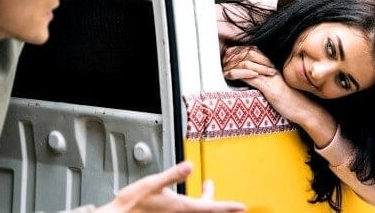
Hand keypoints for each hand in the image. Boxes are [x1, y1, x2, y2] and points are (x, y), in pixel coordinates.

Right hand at [95, 161, 245, 212]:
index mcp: (181, 207)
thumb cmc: (133, 204)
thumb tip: (190, 166)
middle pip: (206, 209)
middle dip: (214, 199)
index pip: (211, 207)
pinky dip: (193, 206)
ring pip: (197, 211)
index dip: (228, 206)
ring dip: (204, 203)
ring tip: (204, 190)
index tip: (241, 206)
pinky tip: (185, 200)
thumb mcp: (153, 183)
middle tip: (213, 186)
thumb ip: (173, 175)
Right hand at [222, 46, 276, 79]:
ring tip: (269, 72)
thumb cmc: (243, 74)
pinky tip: (255, 75)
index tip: (272, 61)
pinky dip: (245, 73)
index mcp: (234, 49)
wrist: (244, 88)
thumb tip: (265, 48)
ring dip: (259, 68)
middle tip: (273, 68)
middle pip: (249, 55)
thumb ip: (252, 54)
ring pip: (244, 64)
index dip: (263, 55)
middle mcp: (229, 55)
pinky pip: (234, 73)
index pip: (251, 49)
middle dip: (263, 61)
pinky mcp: (224, 75)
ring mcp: (226, 65)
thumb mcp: (247, 60)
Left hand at [222, 47, 336, 146]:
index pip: (253, 51)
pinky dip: (237, 75)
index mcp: (271, 67)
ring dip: (232, 64)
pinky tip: (229, 76)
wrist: (304, 108)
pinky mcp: (269, 87)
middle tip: (223, 58)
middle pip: (248, 53)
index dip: (239, 51)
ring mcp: (269, 77)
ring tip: (223, 67)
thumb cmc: (290, 100)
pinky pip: (251, 77)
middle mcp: (270, 68)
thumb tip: (251, 78)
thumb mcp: (275, 86)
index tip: (229, 54)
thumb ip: (264, 80)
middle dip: (233, 55)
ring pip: (247, 63)